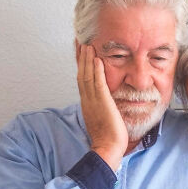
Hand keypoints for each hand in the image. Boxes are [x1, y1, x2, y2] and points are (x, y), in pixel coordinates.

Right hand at [76, 43, 127, 169]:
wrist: (108, 148)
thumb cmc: (108, 138)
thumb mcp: (104, 118)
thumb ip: (103, 108)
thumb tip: (107, 102)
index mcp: (87, 103)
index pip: (82, 79)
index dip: (81, 64)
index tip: (81, 50)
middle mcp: (87, 99)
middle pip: (81, 73)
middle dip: (80, 56)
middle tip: (79, 39)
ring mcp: (93, 100)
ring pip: (87, 75)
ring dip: (87, 58)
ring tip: (87, 42)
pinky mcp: (102, 103)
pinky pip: (97, 83)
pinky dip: (96, 69)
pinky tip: (97, 58)